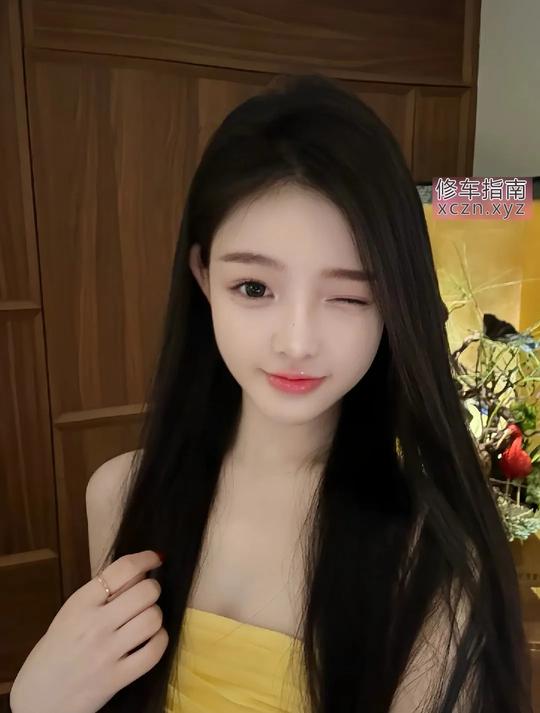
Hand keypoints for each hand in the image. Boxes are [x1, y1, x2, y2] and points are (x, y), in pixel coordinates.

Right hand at [10, 550, 167, 712]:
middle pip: (145, 592)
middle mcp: (94, 624)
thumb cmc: (56, 650)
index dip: (145, 559)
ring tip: (145, 621)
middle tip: (146, 597)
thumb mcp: (71, 614)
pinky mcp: (117, 678)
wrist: (37, 699)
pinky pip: (154, 651)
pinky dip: (159, 641)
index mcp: (79, 603)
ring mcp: (107, 652)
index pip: (122, 569)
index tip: (155, 559)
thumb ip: (102, 593)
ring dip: (155, 616)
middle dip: (152, 590)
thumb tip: (140, 571)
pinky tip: (150, 640)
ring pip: (153, 619)